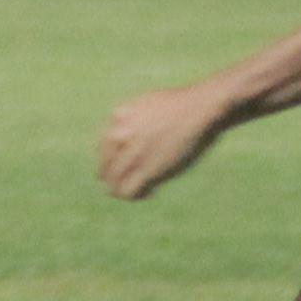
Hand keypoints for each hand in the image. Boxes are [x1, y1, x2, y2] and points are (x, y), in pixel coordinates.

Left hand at [98, 82, 233, 200]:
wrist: (198, 108)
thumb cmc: (177, 105)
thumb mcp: (143, 104)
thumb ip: (128, 121)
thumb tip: (121, 137)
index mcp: (118, 118)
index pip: (101, 148)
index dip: (108, 161)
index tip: (118, 166)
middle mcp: (120, 135)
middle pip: (105, 167)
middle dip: (110, 178)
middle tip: (121, 184)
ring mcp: (133, 152)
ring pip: (113, 182)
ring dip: (119, 190)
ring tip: (132, 192)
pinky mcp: (148, 168)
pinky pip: (128, 190)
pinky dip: (134, 195)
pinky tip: (148, 192)